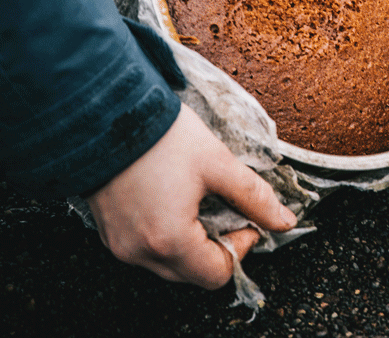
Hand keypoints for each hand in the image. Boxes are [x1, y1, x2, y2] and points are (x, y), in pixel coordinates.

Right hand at [85, 104, 295, 289]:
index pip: (218, 274)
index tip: (245, 216)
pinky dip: (166, 234)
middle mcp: (139, 252)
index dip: (241, 246)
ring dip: (192, 241)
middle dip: (217, 245)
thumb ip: (255, 196)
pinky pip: (146, 248)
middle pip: (193, 273)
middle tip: (225, 207)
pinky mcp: (108, 232)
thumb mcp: (217, 163)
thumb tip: (284, 220)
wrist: (104, 113)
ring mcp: (119, 244)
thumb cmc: (160, 136)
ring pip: (170, 263)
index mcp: (169, 241)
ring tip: (198, 200)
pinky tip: (173, 199)